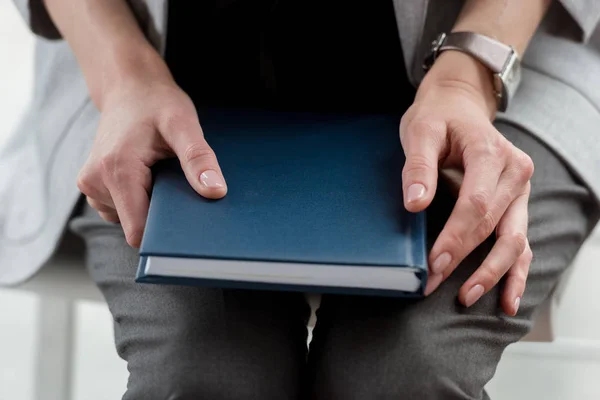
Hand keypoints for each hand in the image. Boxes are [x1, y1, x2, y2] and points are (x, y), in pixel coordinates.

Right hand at [77, 77, 226, 247]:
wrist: (129, 87)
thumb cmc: (157, 102)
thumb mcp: (184, 124)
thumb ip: (198, 159)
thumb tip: (216, 192)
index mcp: (116, 170)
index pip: (140, 231)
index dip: (167, 234)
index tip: (190, 224)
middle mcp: (95, 182)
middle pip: (136, 227)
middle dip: (163, 218)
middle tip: (181, 189)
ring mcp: (91, 186)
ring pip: (129, 220)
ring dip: (152, 207)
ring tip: (163, 177)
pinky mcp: (94, 186)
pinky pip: (123, 210)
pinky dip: (142, 201)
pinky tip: (152, 178)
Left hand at [400, 52, 533, 315]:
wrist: (458, 105)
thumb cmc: (437, 118)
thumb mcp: (420, 132)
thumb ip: (418, 167)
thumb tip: (414, 204)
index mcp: (490, 153)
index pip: (475, 205)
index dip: (454, 239)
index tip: (432, 264)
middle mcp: (514, 173)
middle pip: (493, 227)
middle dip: (463, 261)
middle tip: (433, 285)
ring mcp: (520, 191)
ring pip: (514, 240)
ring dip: (493, 273)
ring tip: (467, 298)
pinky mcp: (517, 204)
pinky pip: (521, 242)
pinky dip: (515, 270)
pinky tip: (506, 299)